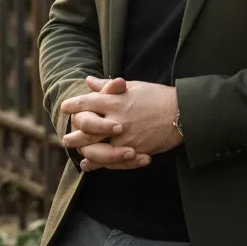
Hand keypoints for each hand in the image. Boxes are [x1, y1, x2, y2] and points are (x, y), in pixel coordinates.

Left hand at [62, 77, 181, 164]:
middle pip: (85, 129)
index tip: (65, 108)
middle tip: (65, 138)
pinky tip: (91, 165)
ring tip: (76, 153)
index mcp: (115, 101)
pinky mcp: (133, 151)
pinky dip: (99, 165)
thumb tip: (89, 81)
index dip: (73, 105)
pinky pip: (111, 161)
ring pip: (95, 148)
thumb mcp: (133, 86)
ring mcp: (124, 137)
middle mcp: (116, 119)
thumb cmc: (158, 97)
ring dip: (82, 152)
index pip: (86, 102)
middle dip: (73, 134)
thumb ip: (108, 86)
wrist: (181, 114)